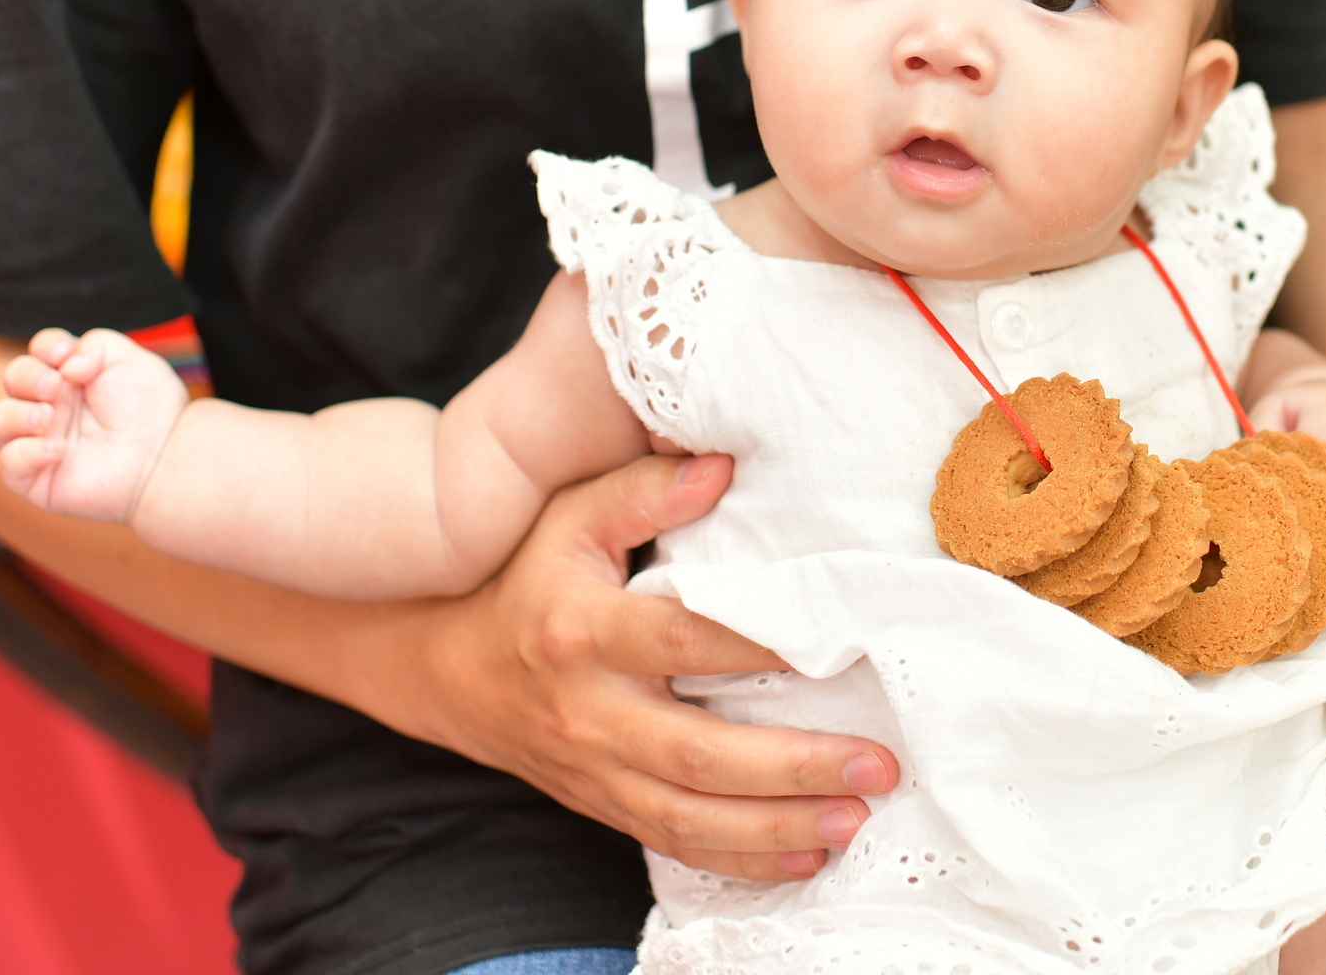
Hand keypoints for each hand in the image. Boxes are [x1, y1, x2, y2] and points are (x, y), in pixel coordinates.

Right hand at [0, 326, 188, 519]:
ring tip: (47, 418)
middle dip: (26, 377)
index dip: (46, 346)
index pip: (39, 352)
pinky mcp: (38, 478)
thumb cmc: (151, 410)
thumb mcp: (128, 360)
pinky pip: (8, 464)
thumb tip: (65, 365)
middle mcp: (50, 407)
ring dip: (15, 415)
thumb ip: (94, 345)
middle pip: (12, 380)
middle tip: (54, 387)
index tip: (65, 353)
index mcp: (70, 377)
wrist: (166, 456)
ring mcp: (40, 442)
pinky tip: (57, 449)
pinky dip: (24, 453)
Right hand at [403, 451, 900, 881]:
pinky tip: (806, 860)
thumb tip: (722, 465)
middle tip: (877, 765)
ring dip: (779, 827)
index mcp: (583, 631)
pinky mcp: (603, 805)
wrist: (448, 668)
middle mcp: (590, 712)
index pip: (684, 639)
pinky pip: (676, 844)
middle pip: (698, 754)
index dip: (761, 644)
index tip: (837, 644)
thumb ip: (640, 493)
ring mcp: (595, 770)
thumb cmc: (527, 578)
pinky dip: (742, 860)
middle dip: (793, 768)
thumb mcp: (568, 519)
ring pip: (692, 817)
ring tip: (857, 821)